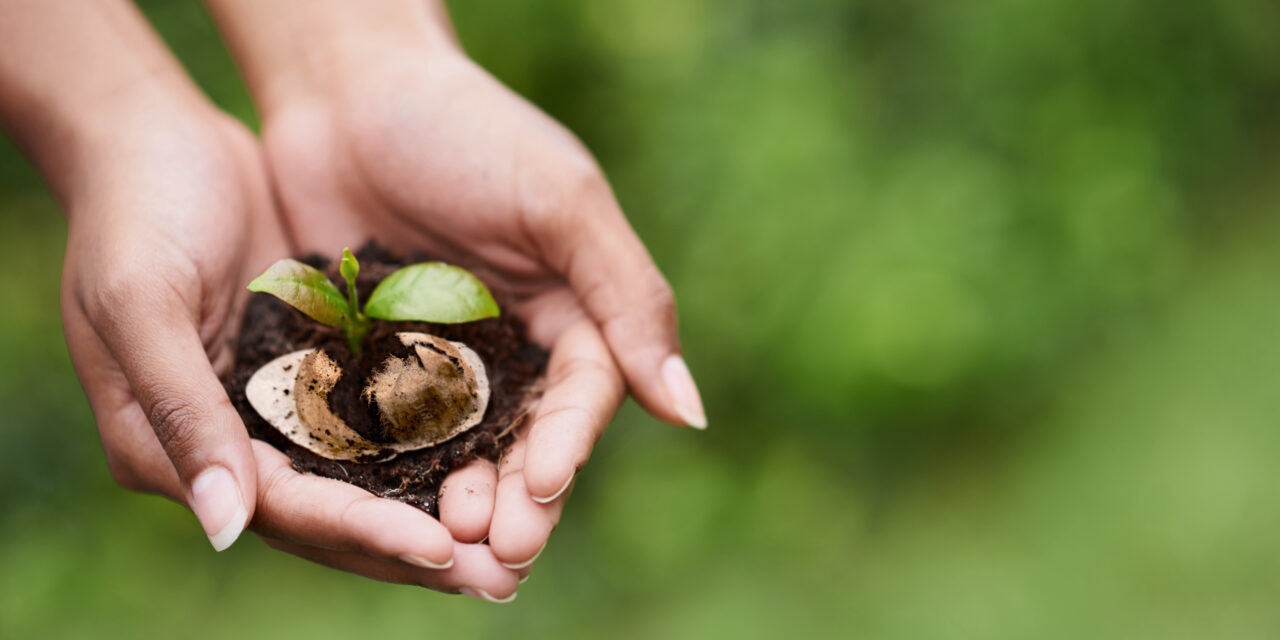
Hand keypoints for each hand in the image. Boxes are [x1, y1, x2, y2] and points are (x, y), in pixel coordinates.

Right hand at [58, 101, 523, 597]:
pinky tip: (498, 453)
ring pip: (369, 479)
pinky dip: (435, 441)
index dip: (364, 532)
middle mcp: (232, 444)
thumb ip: (182, 412)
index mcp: (172, 448)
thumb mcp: (140, 303)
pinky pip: (384, 418)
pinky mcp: (320, 368)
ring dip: (439, 507)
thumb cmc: (132, 212)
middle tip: (505, 575)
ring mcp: (280, 408)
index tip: (443, 549)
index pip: (285, 509)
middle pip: (336, 516)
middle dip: (420, 548)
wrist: (153, 138)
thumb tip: (227, 527)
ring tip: (519, 533)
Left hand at [259, 47, 706, 567]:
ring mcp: (441, 356)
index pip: (585, 394)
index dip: (567, 446)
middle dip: (516, 499)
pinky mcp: (372, 361)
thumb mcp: (560, 202)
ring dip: (457, 502)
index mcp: (572, 307)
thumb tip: (690, 410)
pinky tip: (377, 511)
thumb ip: (628, 298)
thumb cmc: (464, 128)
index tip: (541, 488)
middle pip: (525, 439)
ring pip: (458, 449)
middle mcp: (513, 343)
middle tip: (496, 557)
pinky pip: (385, 428)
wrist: (345, 83)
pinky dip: (389, 474)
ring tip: (444, 551)